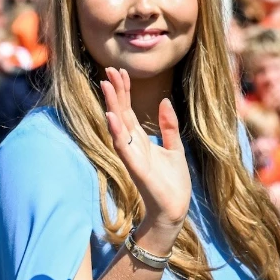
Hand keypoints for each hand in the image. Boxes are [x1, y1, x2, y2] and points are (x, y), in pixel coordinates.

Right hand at [101, 67, 190, 252]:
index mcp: (140, 140)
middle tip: (108, 70)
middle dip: (115, 92)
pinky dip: (116, 132)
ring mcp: (131, 156)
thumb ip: (168, 126)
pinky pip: (122, 147)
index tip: (119, 71)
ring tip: (105, 85)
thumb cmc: (172, 183)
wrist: (174, 209)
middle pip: (121, 113)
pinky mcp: (135, 168)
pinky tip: (111, 116)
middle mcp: (132, 146)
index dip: (124, 91)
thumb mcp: (174, 148)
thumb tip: (164, 102)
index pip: (128, 111)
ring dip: (111, 105)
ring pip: (118, 126)